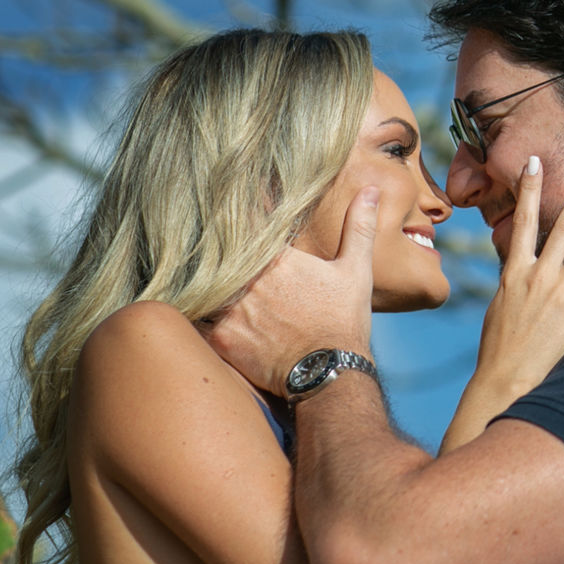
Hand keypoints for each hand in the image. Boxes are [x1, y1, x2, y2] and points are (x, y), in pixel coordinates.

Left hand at [210, 186, 379, 393]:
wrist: (328, 373)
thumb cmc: (343, 320)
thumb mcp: (356, 270)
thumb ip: (357, 227)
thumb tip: (370, 190)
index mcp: (277, 257)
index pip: (246, 222)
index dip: (237, 210)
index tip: (231, 200)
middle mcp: (248, 279)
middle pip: (217, 251)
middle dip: (214, 244)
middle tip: (204, 231)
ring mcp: (231, 309)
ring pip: (202, 282)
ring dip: (202, 278)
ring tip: (193, 270)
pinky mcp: (220, 337)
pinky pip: (195, 316)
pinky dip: (195, 310)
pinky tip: (195, 305)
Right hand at [472, 157, 563, 398]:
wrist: (507, 378)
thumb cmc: (500, 344)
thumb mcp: (502, 303)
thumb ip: (517, 278)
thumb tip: (524, 262)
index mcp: (514, 272)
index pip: (523, 221)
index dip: (529, 189)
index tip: (535, 162)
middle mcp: (539, 276)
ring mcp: (561, 292)